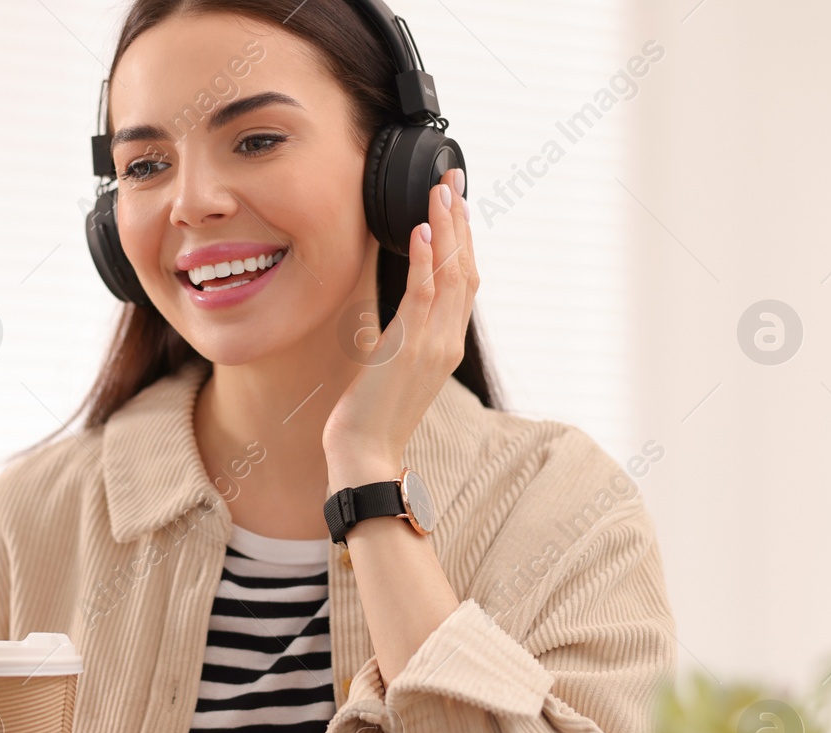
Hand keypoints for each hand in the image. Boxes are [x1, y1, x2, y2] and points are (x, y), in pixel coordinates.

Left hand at [322, 169, 477, 487]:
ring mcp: (433, 345)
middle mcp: (447, 342)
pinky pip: (423, 296)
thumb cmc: (370, 415)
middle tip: (453, 180)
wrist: (365, 453)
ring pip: (450, 275)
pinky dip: (425, 260)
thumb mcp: (389, 366)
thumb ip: (399, 336)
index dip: (463, 241)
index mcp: (445, 345)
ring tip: (440, 191)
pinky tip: (421, 230)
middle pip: (465, 269)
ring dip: (446, 229)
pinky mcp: (409, 349)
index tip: (456, 205)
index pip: (464, 282)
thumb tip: (389, 314)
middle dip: (460, 222)